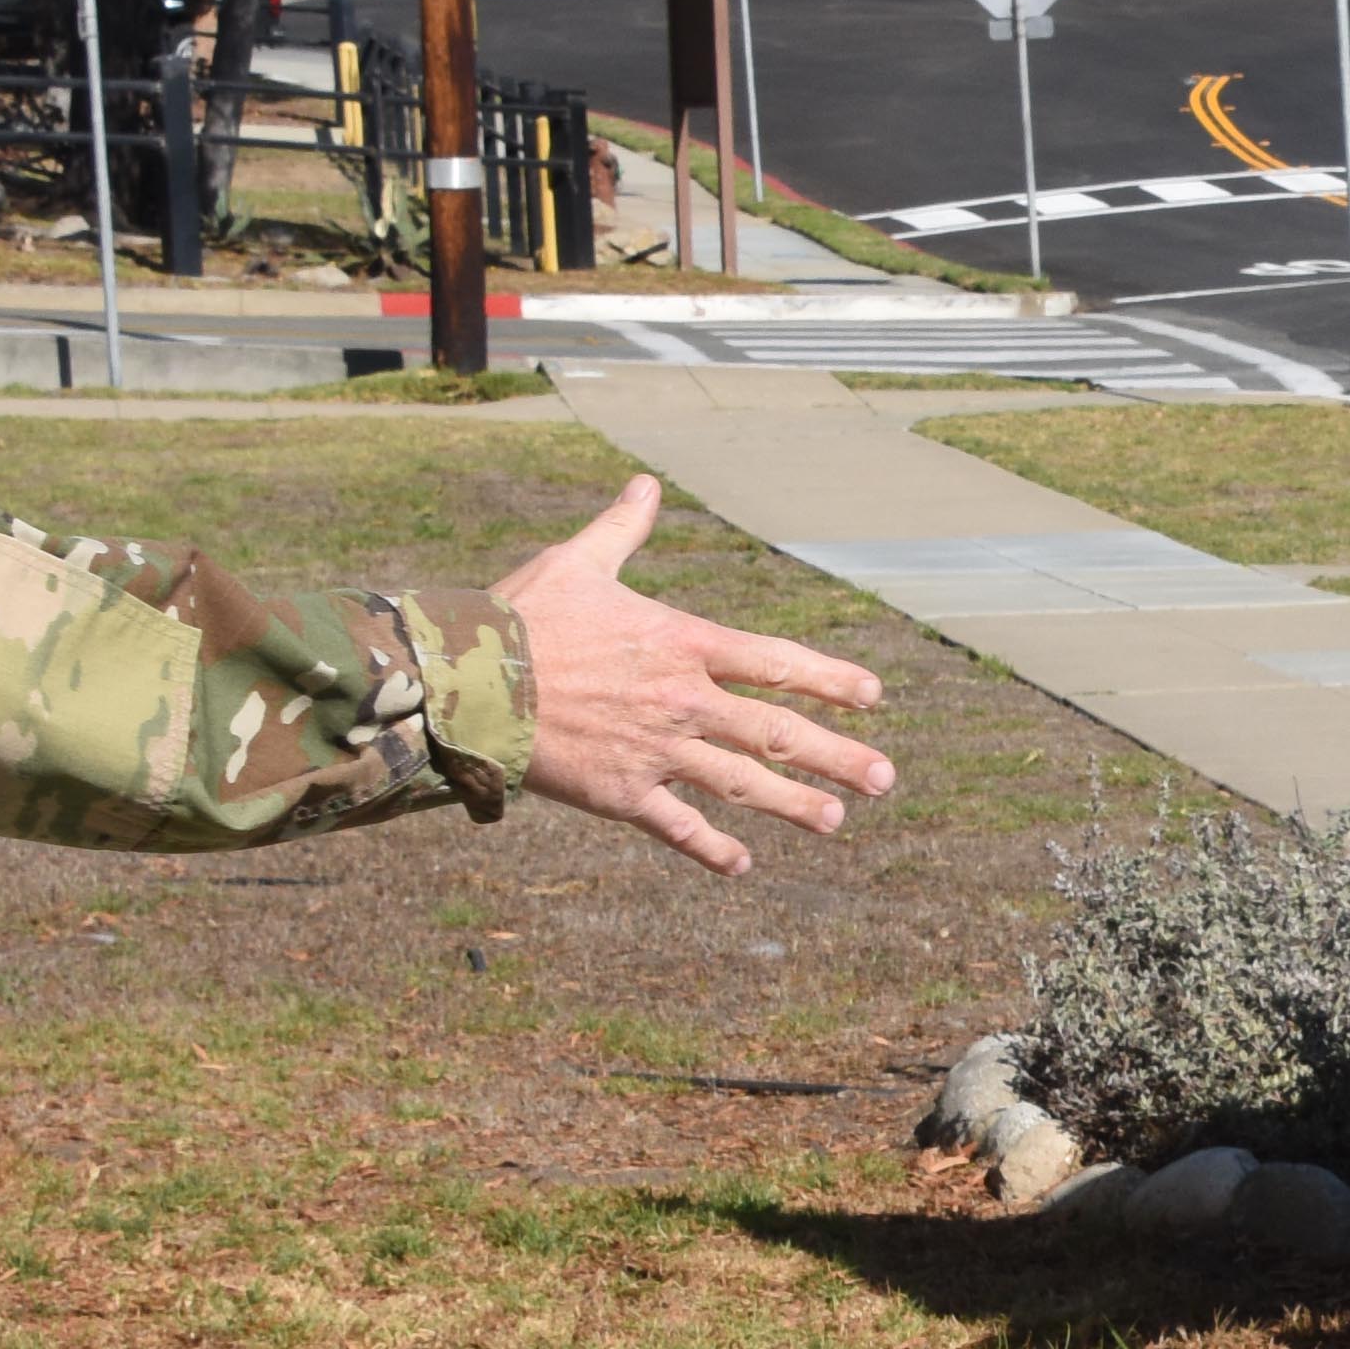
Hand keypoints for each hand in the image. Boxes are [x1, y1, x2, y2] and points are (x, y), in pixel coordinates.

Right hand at [487, 476, 892, 871]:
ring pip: (741, 784)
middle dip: (837, 757)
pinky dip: (711, 847)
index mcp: (681, 643)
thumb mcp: (578, 561)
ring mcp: (655, 751)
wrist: (463, 678)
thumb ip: (623, 530)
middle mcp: (681, 700)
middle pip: (776, 732)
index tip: (873, 698)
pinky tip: (743, 864)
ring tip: (837, 821)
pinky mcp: (620, 793)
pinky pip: (677, 826)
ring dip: (794, 804)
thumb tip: (645, 485)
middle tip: (886, 779)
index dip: (830, 681)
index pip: (775, 662)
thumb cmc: (519, 615)